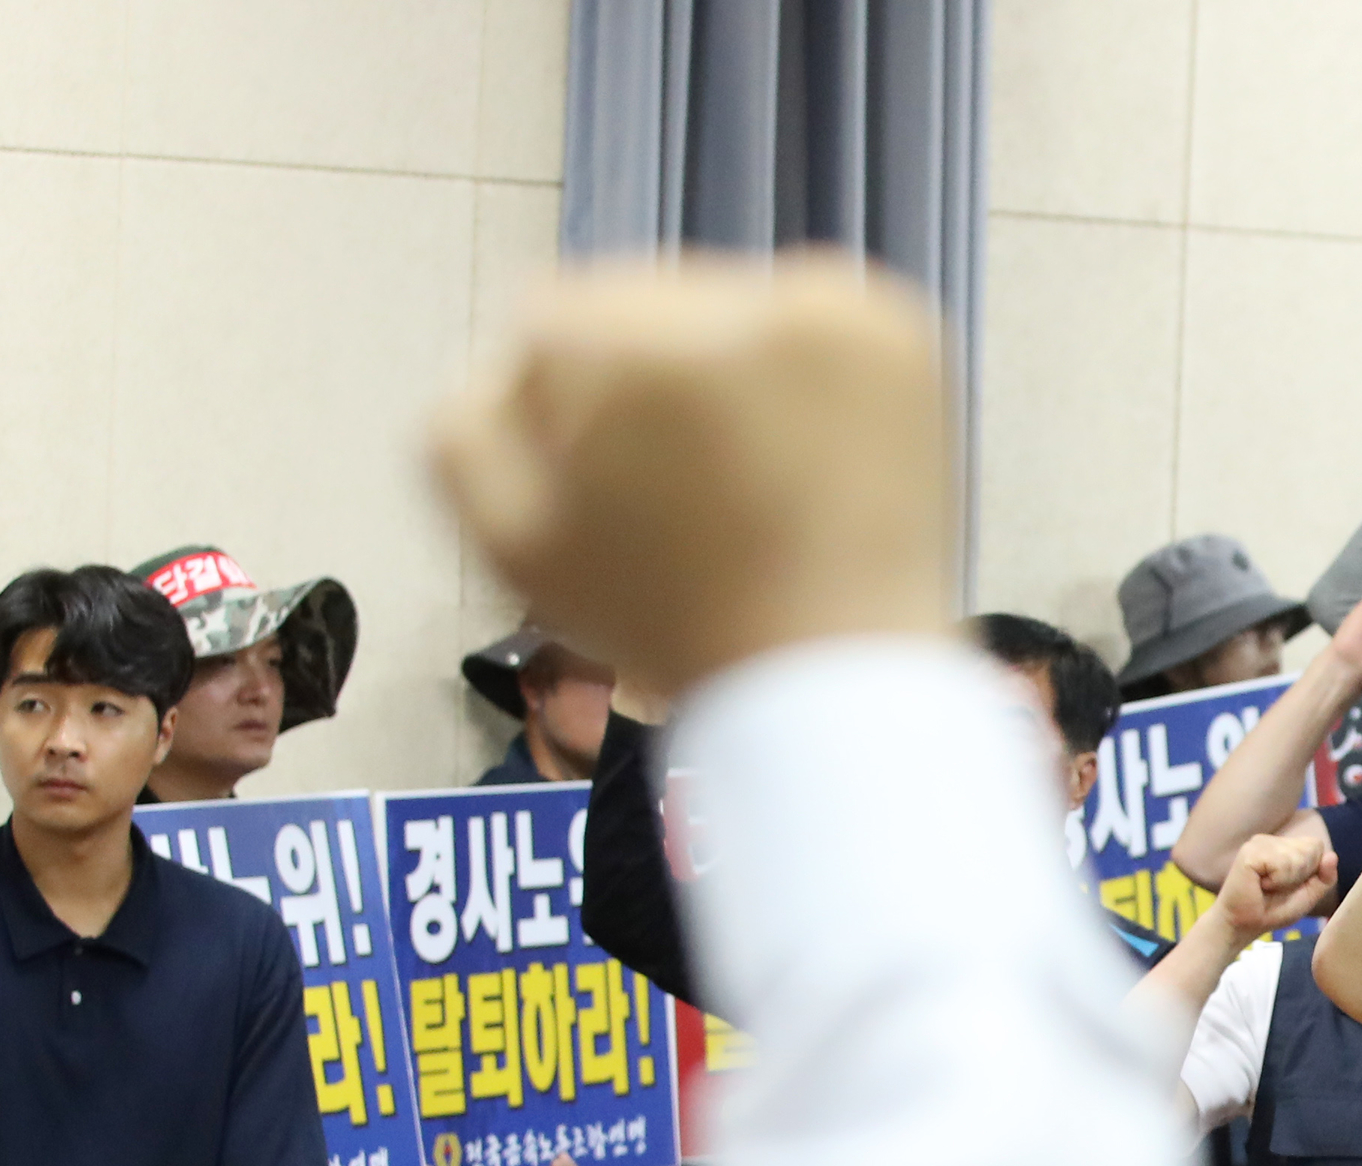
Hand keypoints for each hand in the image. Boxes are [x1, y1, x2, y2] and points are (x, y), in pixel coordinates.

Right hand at [432, 254, 946, 695]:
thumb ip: (461, 430)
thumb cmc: (669, 624)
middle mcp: (722, 295)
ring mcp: (827, 307)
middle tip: (691, 488)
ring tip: (754, 476)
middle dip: (650, 377)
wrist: (833, 674)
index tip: (613, 485)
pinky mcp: (900, 328)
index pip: (549, 320)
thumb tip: (502, 366)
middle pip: (644, 299)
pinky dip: (810, 372)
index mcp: (614, 341)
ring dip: (730, 368)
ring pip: (731, 302)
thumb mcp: (512, 546)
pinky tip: (810, 452)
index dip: (568, 408)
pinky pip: (819, 321)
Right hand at [1218, 825, 1340, 936]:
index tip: (1290, 886)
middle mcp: (1271, 840)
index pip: (1316, 846)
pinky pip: (1281, 864)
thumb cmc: (1272, 910)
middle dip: (1301, 876)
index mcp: (1284, 846)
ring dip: (1287, 881)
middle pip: (1311, 848)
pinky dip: (1276, 881)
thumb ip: (1324, 878)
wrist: (1242, 925)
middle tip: (1277, 888)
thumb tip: (1332, 856)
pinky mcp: (1249, 852)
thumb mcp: (1307, 896)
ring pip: (1298, 856)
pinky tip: (1259, 885)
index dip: (1312, 871)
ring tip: (1266, 887)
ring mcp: (1259, 843)